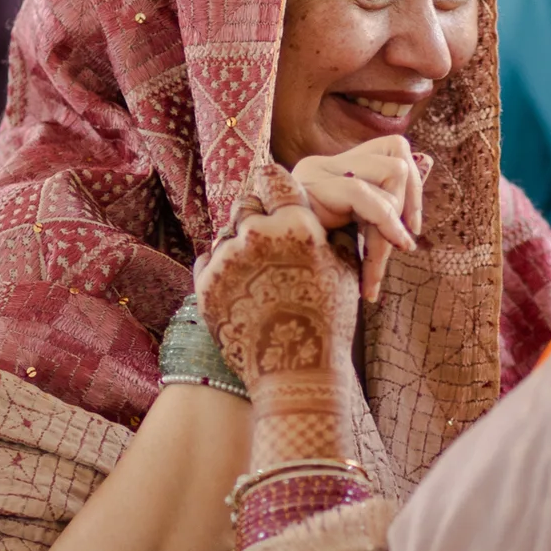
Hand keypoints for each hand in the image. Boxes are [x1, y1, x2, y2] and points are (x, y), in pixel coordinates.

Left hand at [197, 164, 360, 463]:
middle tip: (266, 231)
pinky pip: (208, 260)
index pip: (274, 179)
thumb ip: (329, 232)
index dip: (273, 181)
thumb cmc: (329, 320)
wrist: (296, 372)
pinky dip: (221, 267)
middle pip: (246, 202)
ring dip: (238, 242)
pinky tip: (241, 285)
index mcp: (296, 224)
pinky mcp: (206, 285)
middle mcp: (258, 234)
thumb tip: (326, 210)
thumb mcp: (344, 269)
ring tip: (256, 269)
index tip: (271, 183)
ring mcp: (228, 259)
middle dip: (255, 213)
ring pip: (226, 233)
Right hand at [290, 136, 430, 301]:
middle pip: (397, 158)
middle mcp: (322, 165)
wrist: (269, 289)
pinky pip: (362, 194)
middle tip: (396, 250)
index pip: (394, 147)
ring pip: (390, 172)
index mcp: (333, 171)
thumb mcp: (358, 236)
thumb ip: (388, 205)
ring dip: (393, 222)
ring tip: (374, 266)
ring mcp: (314, 173)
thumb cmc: (312, 268)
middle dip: (408, 208)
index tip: (411, 231)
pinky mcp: (307, 189)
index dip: (415, 188)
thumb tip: (428, 162)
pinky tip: (383, 259)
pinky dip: (385, 224)